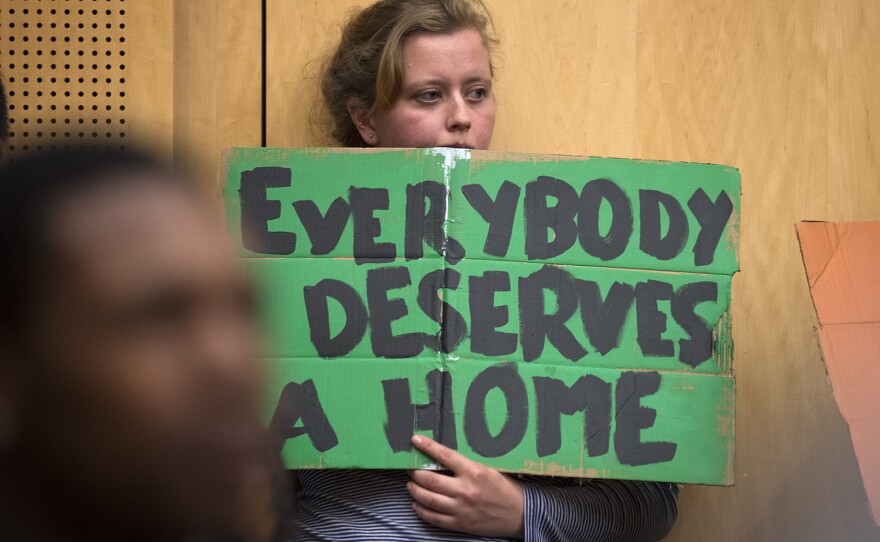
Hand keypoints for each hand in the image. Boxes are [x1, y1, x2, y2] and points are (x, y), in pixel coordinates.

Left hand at [407, 435, 524, 538]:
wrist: (519, 514)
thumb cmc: (505, 489)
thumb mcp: (489, 470)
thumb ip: (467, 465)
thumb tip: (443, 457)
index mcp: (473, 472)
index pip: (444, 456)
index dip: (427, 447)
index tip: (415, 440)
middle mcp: (465, 490)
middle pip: (429, 479)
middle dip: (414, 471)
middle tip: (409, 467)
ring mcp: (460, 508)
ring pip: (427, 498)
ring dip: (414, 490)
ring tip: (410, 484)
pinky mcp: (459, 523)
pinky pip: (433, 517)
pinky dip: (421, 509)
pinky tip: (416, 504)